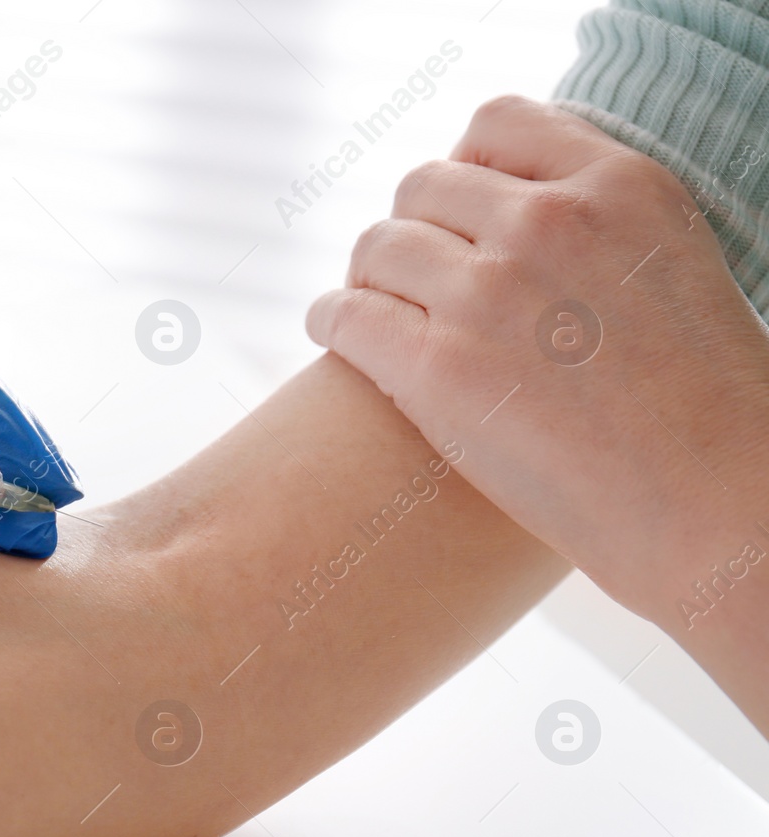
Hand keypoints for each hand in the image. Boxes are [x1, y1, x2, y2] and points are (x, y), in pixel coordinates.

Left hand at [306, 95, 768, 626]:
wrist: (714, 503)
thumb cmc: (702, 409)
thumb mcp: (672, 266)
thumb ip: (598, 227)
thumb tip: (515, 218)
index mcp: (619, 185)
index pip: (497, 124)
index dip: (465, 166)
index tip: (459, 211)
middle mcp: (547, 223)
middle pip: (423, 186)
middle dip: (414, 228)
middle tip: (411, 275)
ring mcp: (486, 292)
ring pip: (377, 247)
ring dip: (368, 277)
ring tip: (371, 307)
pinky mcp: (437, 368)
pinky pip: (345, 314)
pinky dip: (331, 320)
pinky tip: (336, 334)